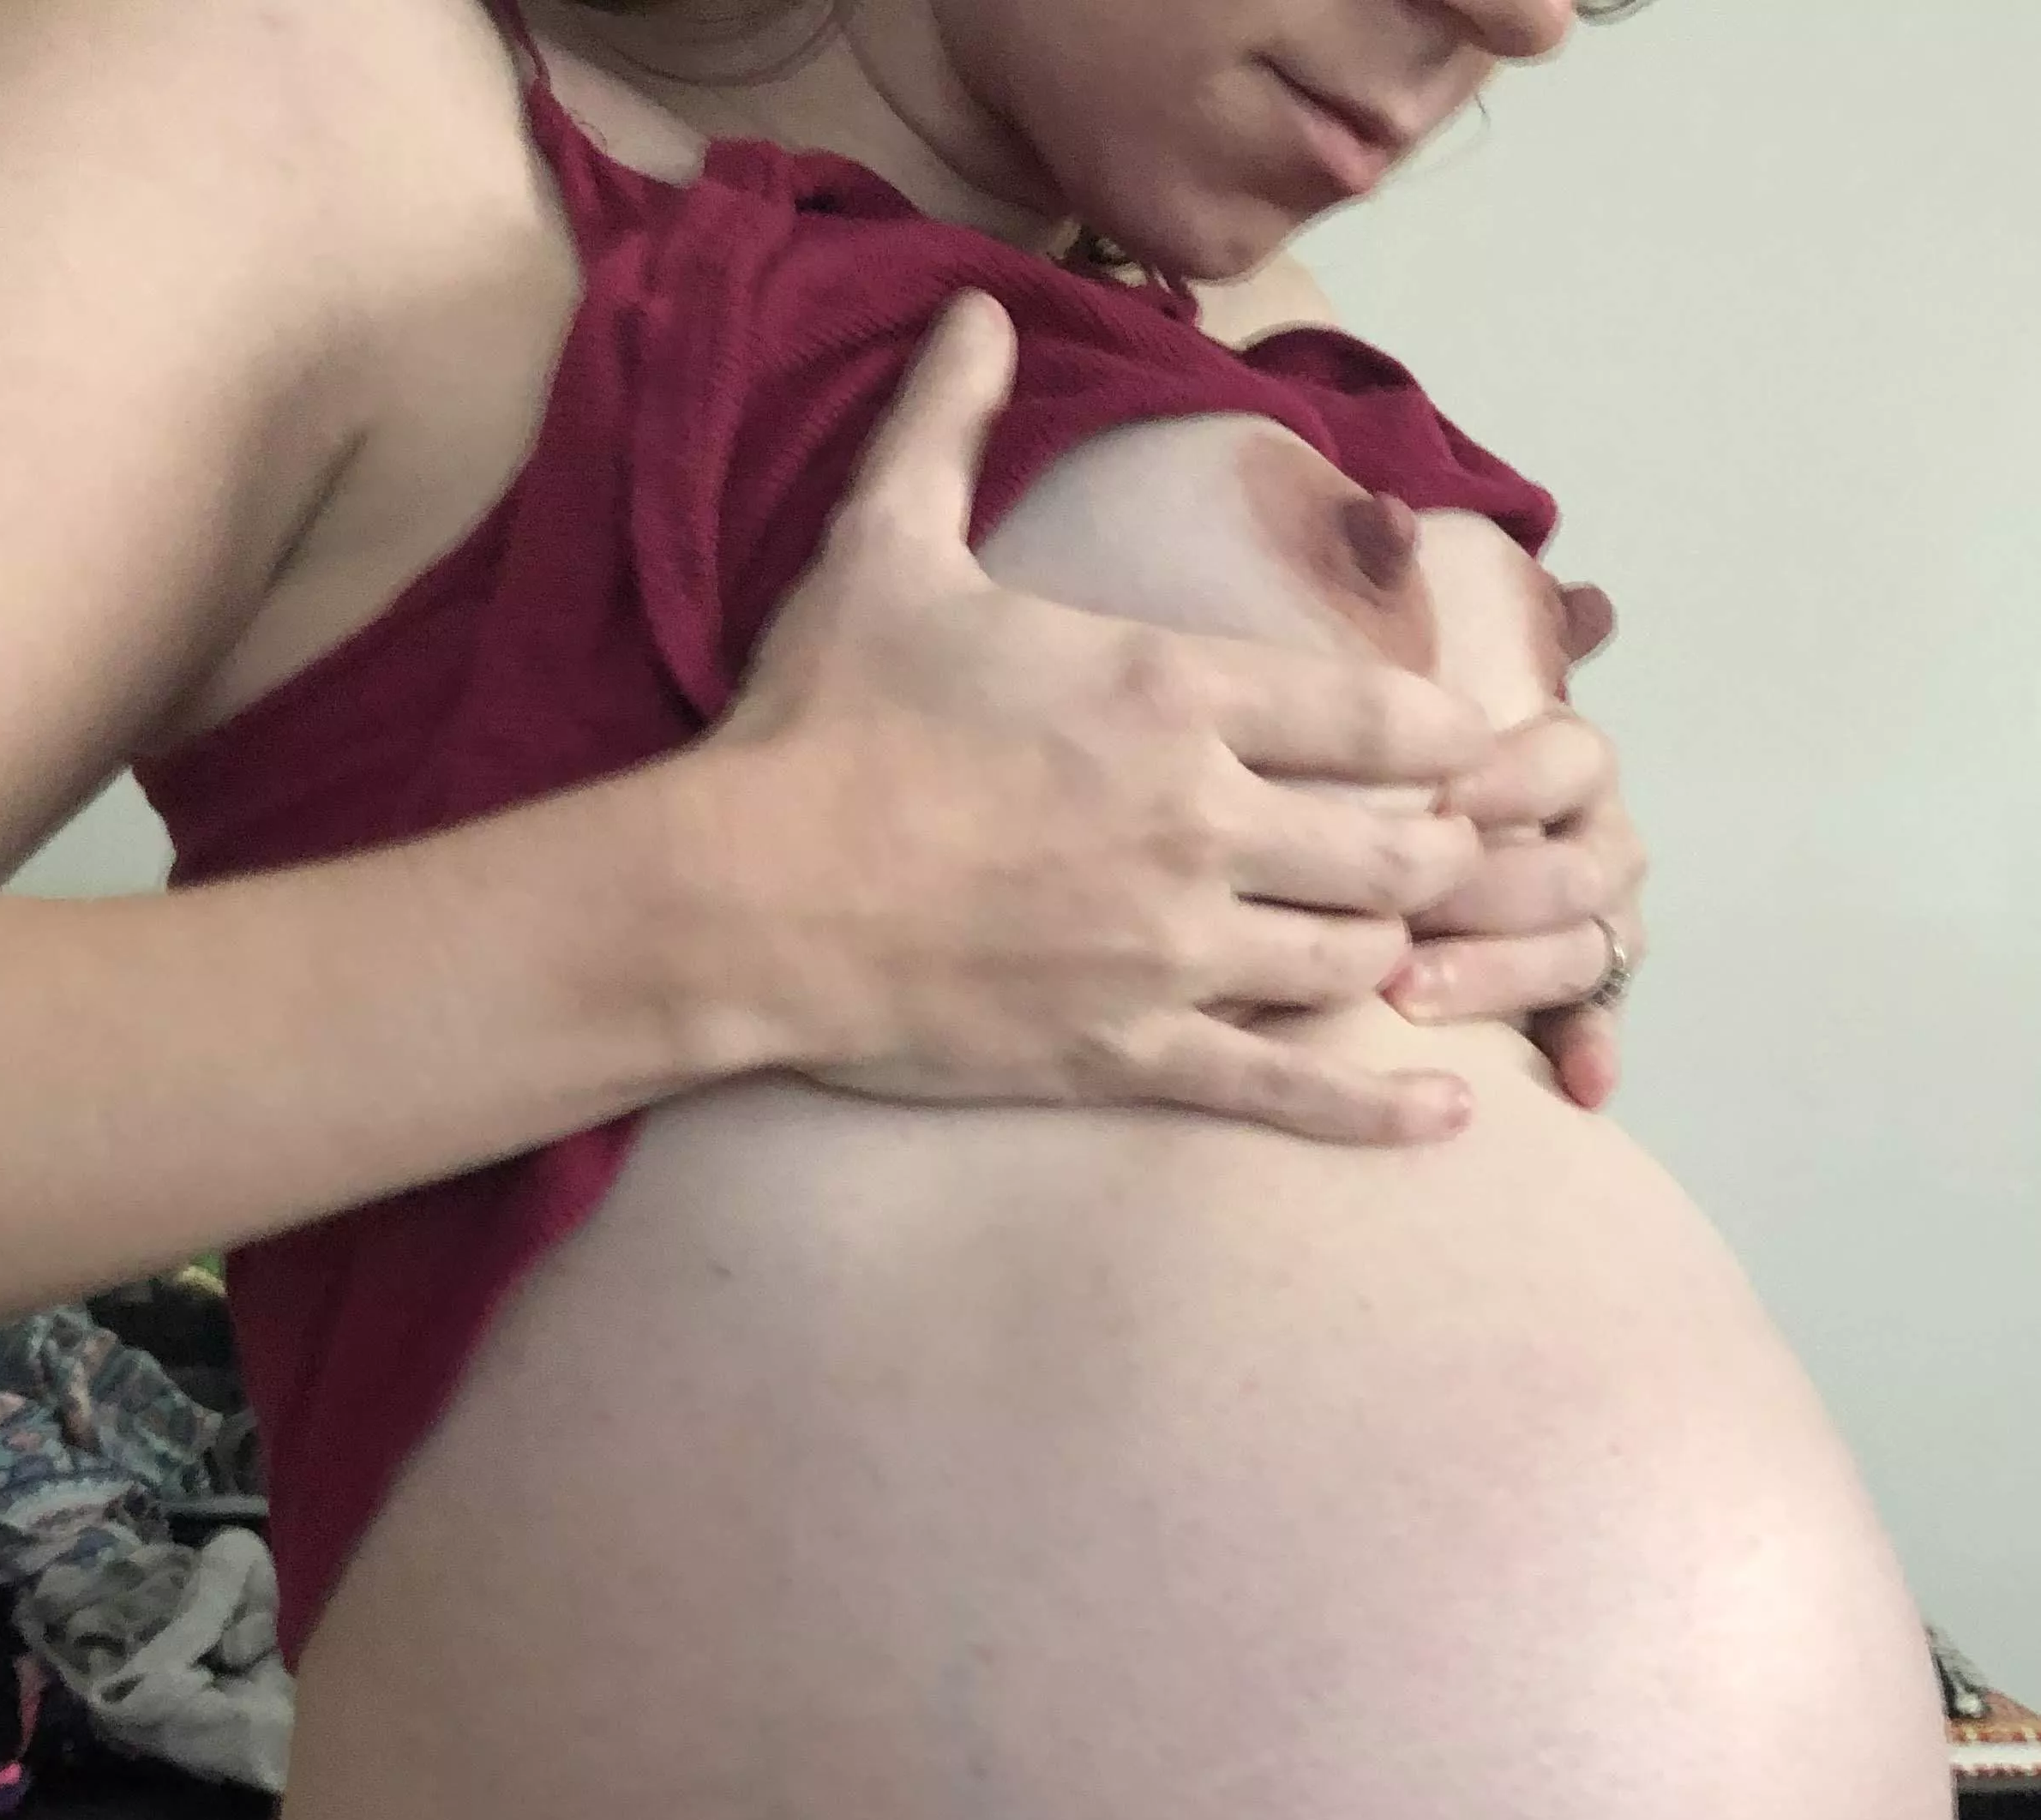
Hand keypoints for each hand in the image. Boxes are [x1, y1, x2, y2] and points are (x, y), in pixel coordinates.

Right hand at [716, 294, 1495, 1147]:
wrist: (745, 895)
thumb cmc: (817, 724)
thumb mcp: (884, 549)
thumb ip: (946, 423)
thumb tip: (975, 309)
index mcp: (1167, 693)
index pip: (1375, 712)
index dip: (1446, 735)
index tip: (1470, 746)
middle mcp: (1199, 822)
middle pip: (1396, 846)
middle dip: (1439, 854)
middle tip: (1445, 859)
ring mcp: (1170, 949)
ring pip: (1356, 962)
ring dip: (1396, 954)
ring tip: (1406, 949)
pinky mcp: (1128, 1051)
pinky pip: (1287, 1091)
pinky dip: (1377, 1110)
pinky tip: (1449, 1114)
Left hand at [1386, 710, 1646, 1110]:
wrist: (1390, 882)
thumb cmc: (1378, 804)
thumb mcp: (1380, 763)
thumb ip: (1379, 755)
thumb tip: (1326, 741)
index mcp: (1566, 766)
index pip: (1565, 765)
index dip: (1506, 785)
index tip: (1434, 806)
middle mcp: (1598, 841)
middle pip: (1572, 870)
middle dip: (1483, 896)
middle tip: (1393, 922)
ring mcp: (1602, 923)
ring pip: (1582, 948)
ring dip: (1501, 975)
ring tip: (1411, 998)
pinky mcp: (1590, 998)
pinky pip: (1600, 1024)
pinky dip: (1591, 1051)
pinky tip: (1579, 1086)